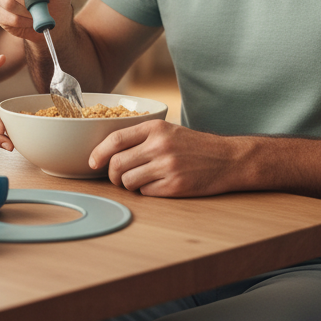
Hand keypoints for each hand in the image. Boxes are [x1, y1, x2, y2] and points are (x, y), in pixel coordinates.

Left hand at [88, 121, 234, 196]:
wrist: (227, 159)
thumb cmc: (195, 146)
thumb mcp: (169, 130)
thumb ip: (142, 137)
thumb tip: (110, 152)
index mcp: (155, 128)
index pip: (115, 139)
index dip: (99, 153)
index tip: (93, 162)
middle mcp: (159, 146)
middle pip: (117, 164)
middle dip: (112, 175)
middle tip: (118, 177)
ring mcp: (167, 166)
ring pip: (128, 181)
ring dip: (129, 185)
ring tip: (141, 180)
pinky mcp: (174, 186)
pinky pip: (145, 193)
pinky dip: (146, 191)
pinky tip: (158, 184)